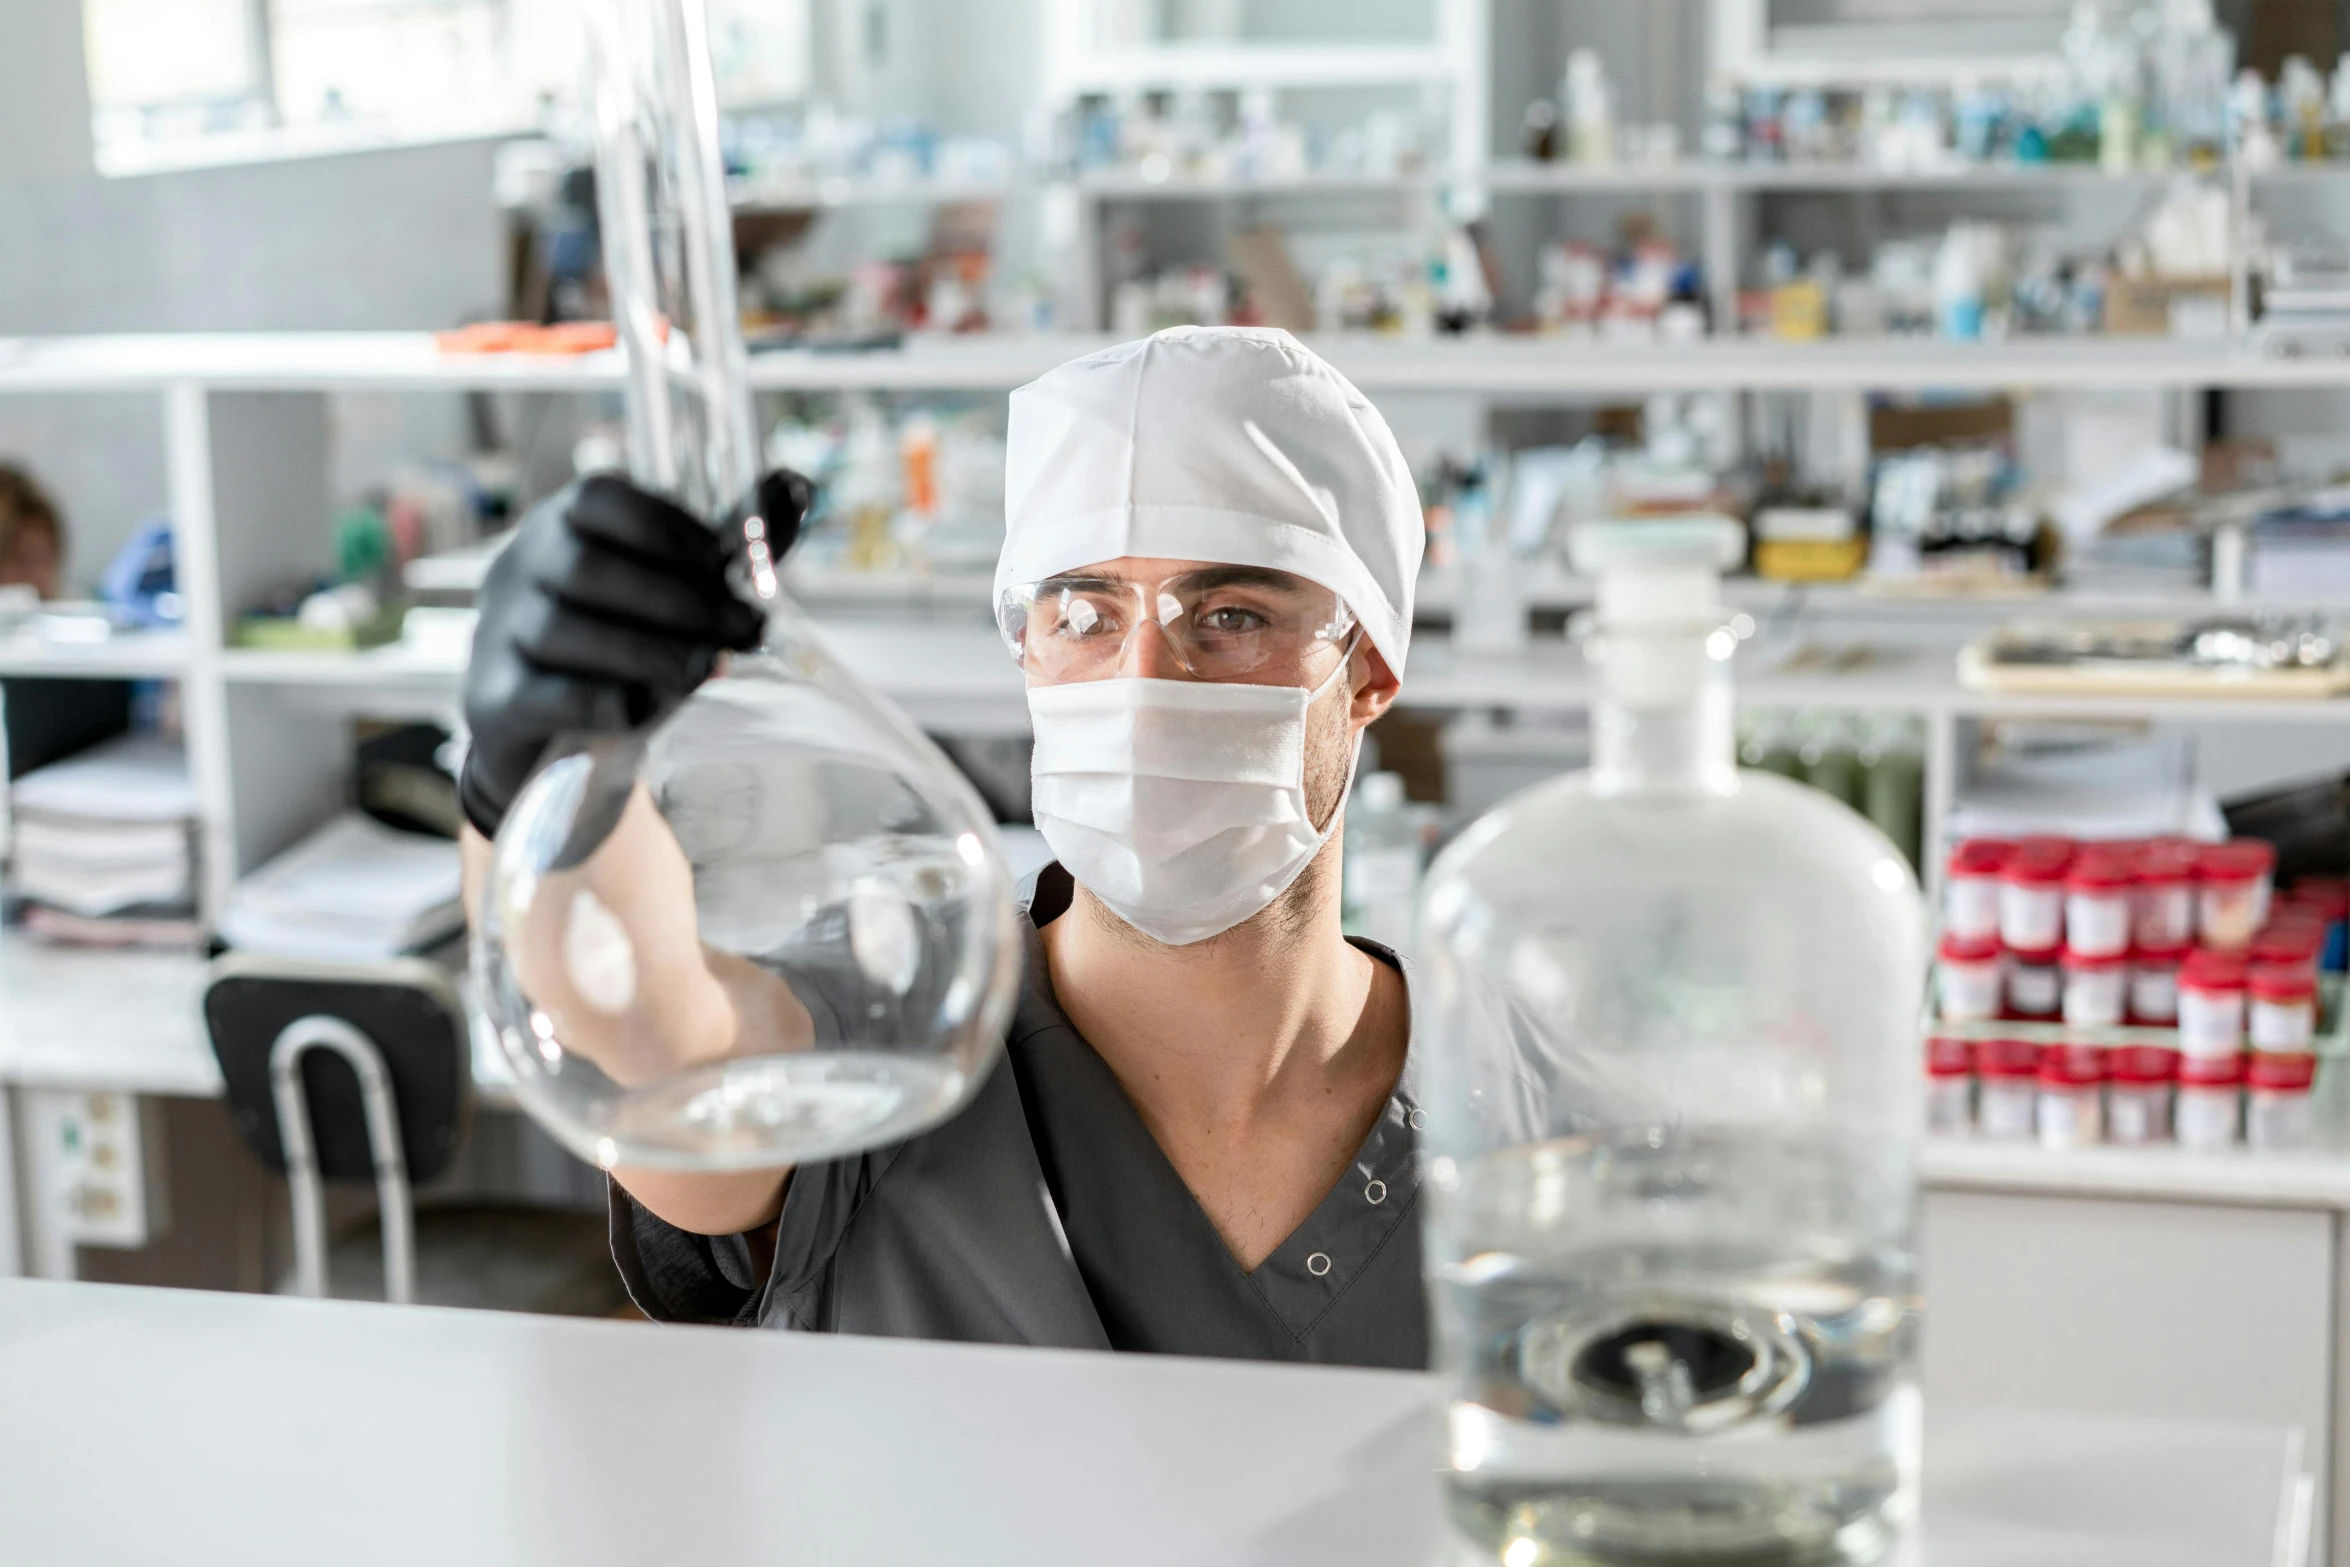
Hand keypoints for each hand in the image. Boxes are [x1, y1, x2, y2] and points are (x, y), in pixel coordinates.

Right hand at [458, 470, 810, 836]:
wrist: (549, 734)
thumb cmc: (619, 645)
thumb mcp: (670, 593)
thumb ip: (728, 547)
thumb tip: (793, 487)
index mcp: (563, 525)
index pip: (600, 498)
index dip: (667, 526)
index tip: (728, 561)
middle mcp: (519, 567)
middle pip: (588, 568)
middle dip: (681, 601)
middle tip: (749, 630)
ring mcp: (497, 632)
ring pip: (563, 630)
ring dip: (649, 651)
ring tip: (711, 670)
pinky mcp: (492, 699)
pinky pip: (543, 694)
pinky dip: (601, 700)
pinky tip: (647, 708)